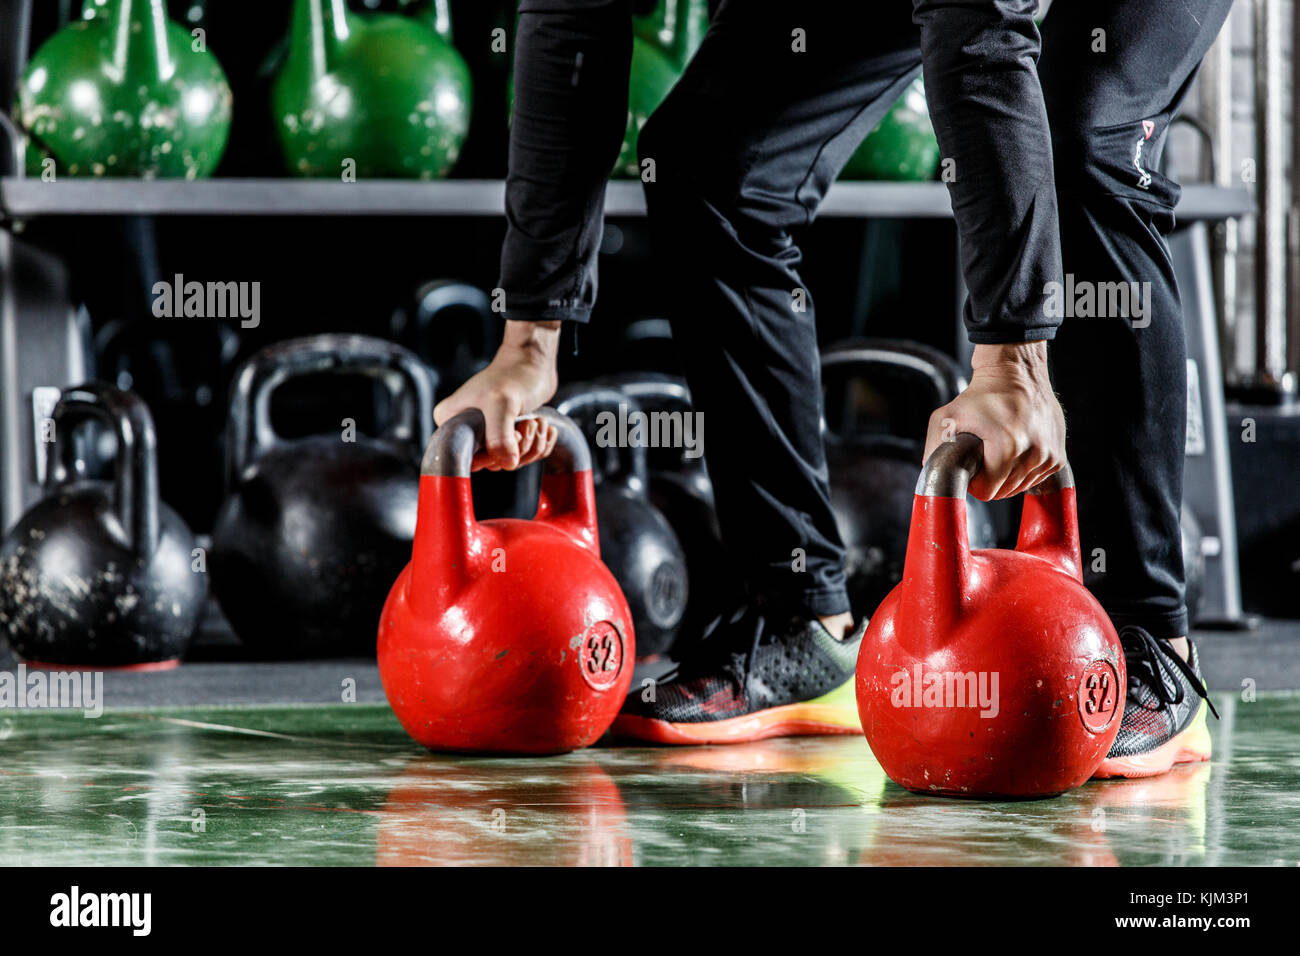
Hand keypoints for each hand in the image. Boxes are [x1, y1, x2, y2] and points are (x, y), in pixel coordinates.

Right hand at [433, 319, 561, 470]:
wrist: (533, 362)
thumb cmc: (513, 376)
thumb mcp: (502, 405)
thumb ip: (500, 437)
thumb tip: (507, 464)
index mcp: (452, 423)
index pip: (469, 460)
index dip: (494, 455)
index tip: (512, 434)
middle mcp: (467, 431)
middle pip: (494, 463)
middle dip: (519, 448)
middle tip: (526, 423)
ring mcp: (488, 434)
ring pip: (512, 461)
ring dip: (533, 444)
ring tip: (535, 420)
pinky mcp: (508, 435)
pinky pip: (525, 455)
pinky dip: (540, 444)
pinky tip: (543, 426)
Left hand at [922, 341, 1065, 500]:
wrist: (1015, 373)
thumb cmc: (981, 395)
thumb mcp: (945, 418)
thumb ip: (933, 451)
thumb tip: (933, 479)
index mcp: (1007, 447)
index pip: (987, 491)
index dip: (974, 482)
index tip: (972, 466)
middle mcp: (1034, 453)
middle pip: (1004, 491)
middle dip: (990, 479)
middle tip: (984, 455)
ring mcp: (1049, 455)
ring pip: (1020, 487)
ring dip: (1007, 476)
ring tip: (1000, 450)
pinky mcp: (1058, 456)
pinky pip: (1035, 479)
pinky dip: (1023, 471)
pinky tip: (1015, 452)